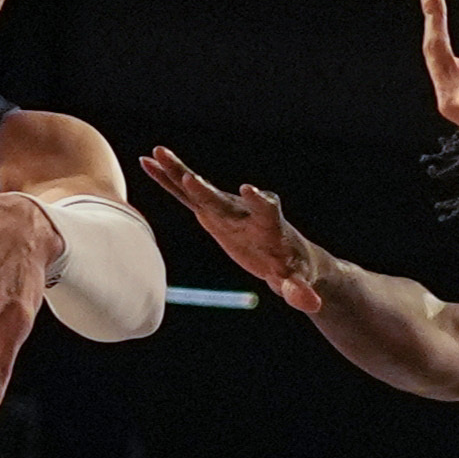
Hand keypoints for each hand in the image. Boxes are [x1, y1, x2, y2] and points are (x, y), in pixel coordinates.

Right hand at [140, 148, 323, 312]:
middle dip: (208, 190)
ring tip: (157, 152)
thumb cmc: (295, 270)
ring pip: (199, 189)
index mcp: (270, 225)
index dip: (259, 201)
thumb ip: (299, 291)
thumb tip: (311, 305)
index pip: (266, 209)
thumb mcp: (297, 283)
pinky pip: (186, 195)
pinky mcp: (211, 212)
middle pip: (224, 199)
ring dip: (179, 172)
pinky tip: (147, 163)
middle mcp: (246, 210)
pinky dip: (168, 181)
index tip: (250, 190)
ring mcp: (226, 209)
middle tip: (191, 178)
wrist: (288, 255)